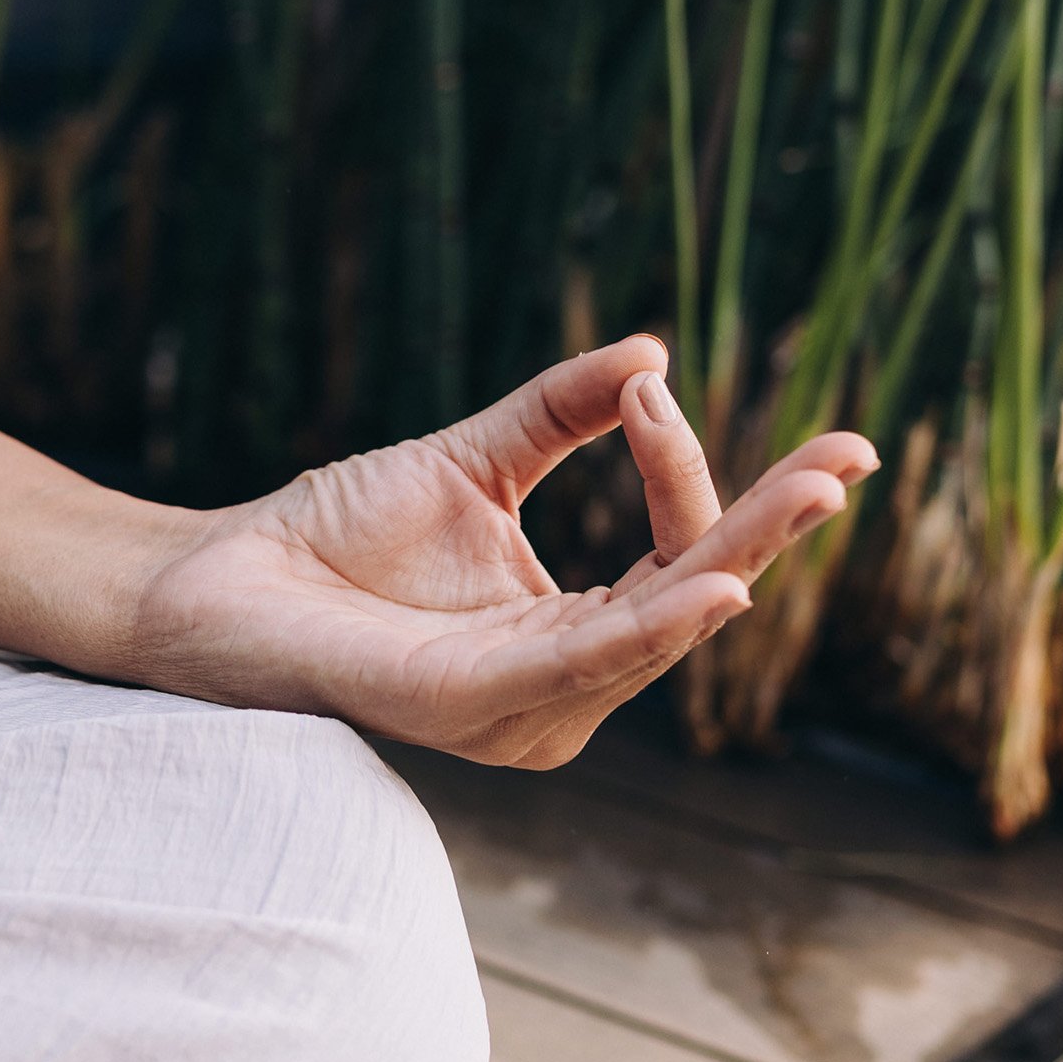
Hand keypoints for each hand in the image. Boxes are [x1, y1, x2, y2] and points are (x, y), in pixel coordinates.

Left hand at [126, 336, 874, 766]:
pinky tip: (715, 588)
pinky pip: (579, 669)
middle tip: (848, 459)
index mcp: (570, 633)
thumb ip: (559, 414)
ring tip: (804, 496)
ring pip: (653, 637)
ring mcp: (519, 708)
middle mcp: (560, 686)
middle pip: (693, 602)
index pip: (676, 560)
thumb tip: (652, 351)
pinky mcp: (467, 710)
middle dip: (772, 529)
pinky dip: (654, 629)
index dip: (697, 478)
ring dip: (733, 563)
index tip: (656, 386)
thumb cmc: (331, 535)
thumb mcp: (472, 460)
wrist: (214, 575)